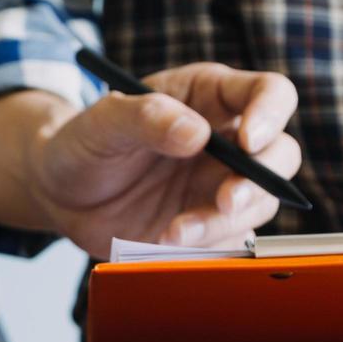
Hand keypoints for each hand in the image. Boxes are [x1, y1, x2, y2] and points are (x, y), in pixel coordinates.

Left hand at [28, 63, 301, 256]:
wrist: (61, 194)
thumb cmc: (83, 143)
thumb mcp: (103, 122)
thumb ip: (146, 117)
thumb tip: (197, 133)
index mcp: (209, 96)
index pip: (270, 92)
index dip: (271, 114)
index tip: (249, 142)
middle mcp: (227, 139)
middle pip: (280, 154)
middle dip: (259, 181)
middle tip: (224, 201)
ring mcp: (220, 184)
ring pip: (260, 203)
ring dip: (223, 223)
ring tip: (172, 233)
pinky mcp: (210, 225)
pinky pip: (232, 240)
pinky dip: (208, 249)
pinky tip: (168, 245)